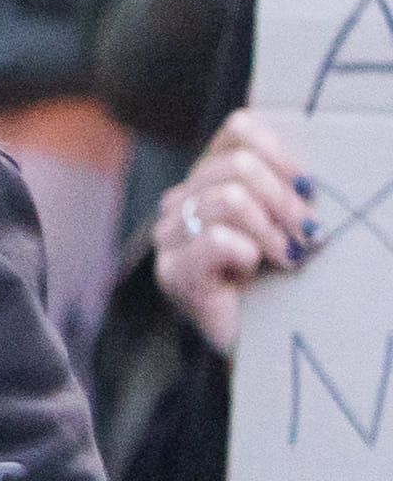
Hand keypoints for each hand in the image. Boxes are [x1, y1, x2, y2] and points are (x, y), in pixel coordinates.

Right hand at [163, 115, 317, 359]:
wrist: (266, 350)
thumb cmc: (284, 287)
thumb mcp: (289, 228)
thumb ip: (286, 191)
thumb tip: (309, 179)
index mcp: (210, 180)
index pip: (239, 130)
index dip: (281, 153)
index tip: (309, 191)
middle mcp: (182, 202)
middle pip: (237, 167)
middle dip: (285, 203)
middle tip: (308, 237)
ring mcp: (171, 237)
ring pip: (229, 199)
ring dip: (272, 232)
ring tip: (288, 259)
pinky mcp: (173, 273)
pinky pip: (217, 240)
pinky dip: (248, 255)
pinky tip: (252, 274)